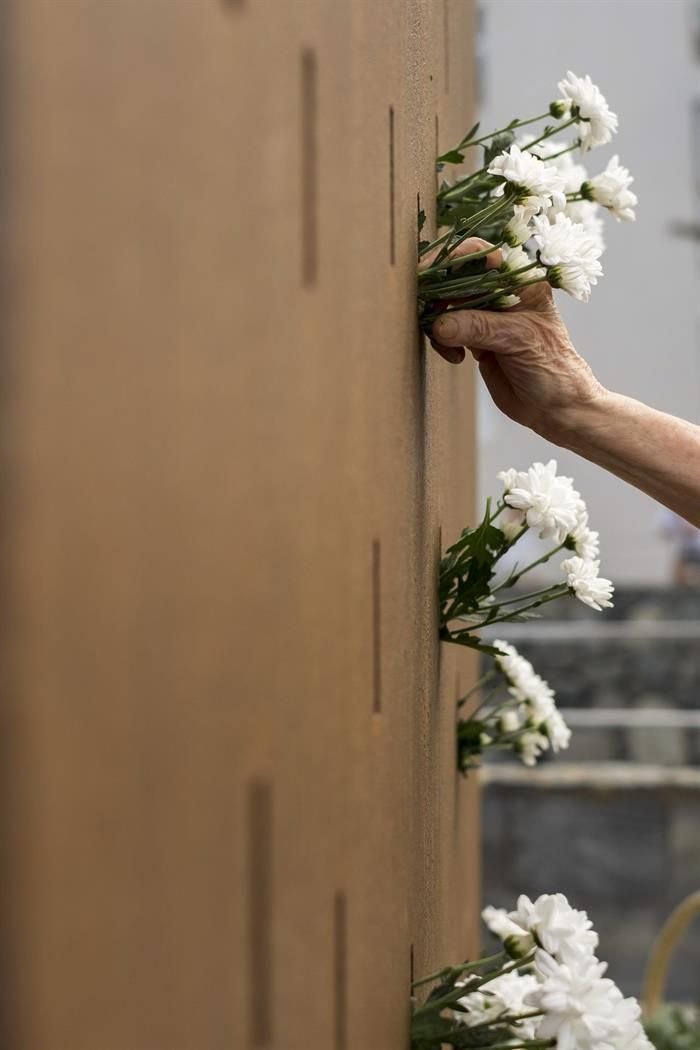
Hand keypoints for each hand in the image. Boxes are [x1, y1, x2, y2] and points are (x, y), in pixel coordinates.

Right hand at [426, 238, 604, 439]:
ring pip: (446, 306)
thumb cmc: (552, 367)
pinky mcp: (474, 340)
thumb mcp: (518, 339)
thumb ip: (478, 327)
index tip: (427, 273)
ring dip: (437, 322)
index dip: (451, 259)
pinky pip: (445, 331)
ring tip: (447, 345)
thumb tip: (439, 325)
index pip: (480, 255)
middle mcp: (500, 294)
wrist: (555, 407)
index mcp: (519, 282)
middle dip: (438, 295)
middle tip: (426, 313)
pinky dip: (442, 342)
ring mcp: (486, 317)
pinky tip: (456, 358)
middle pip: (456, 279)